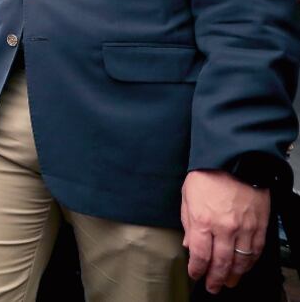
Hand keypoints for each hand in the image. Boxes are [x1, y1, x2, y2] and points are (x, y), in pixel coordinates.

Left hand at [181, 169, 269, 293]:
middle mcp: (225, 228)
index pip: (200, 255)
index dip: (197, 270)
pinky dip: (250, 262)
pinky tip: (245, 267)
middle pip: (221, 263)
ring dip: (234, 275)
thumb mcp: (188, 196)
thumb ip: (188, 223)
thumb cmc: (208, 174)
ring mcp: (245, 227)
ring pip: (241, 261)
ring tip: (228, 282)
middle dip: (215, 278)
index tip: (195, 275)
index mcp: (203, 220)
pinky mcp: (260, 224)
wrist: (235, 159)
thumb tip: (190, 244)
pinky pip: (256, 250)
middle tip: (213, 287)